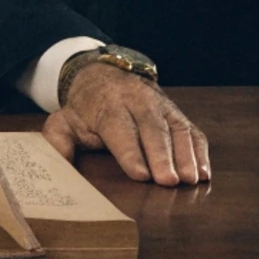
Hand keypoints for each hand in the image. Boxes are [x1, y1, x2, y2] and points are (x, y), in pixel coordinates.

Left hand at [42, 64, 209, 186]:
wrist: (104, 76)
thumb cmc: (85, 109)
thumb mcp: (64, 120)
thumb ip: (57, 140)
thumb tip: (55, 162)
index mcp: (107, 104)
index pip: (119, 127)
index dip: (130, 151)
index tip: (140, 175)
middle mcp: (137, 101)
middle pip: (152, 128)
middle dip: (162, 155)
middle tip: (169, 182)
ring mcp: (161, 105)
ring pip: (176, 128)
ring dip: (186, 155)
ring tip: (191, 180)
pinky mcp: (176, 113)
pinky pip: (192, 130)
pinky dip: (200, 151)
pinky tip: (203, 173)